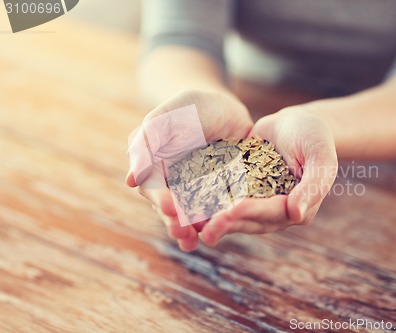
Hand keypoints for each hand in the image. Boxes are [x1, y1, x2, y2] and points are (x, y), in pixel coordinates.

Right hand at [126, 90, 252, 250]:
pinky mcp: (220, 193)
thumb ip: (149, 140)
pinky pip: (215, 211)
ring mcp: (197, 190)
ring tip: (193, 241)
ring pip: (190, 214)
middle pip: (170, 207)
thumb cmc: (191, 108)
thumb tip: (132, 180)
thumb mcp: (168, 115)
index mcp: (156, 166)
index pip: (154, 187)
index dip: (161, 200)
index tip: (170, 209)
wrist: (224, 108)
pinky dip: (215, 222)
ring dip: (190, 229)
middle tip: (182, 231)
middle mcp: (174, 183)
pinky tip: (216, 233)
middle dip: (174, 222)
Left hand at [200, 106, 337, 245]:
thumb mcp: (321, 157)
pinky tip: (189, 202)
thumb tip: (297, 214)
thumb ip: (314, 185)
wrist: (296, 122)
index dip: (253, 213)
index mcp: (297, 207)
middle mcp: (276, 211)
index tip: (234, 210)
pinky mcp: (242, 189)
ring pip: (234, 214)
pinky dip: (208, 201)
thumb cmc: (315, 136)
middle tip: (206, 227)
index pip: (273, 214)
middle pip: (250, 220)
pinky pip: (225, 197)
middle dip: (228, 223)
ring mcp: (257, 202)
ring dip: (214, 219)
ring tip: (193, 223)